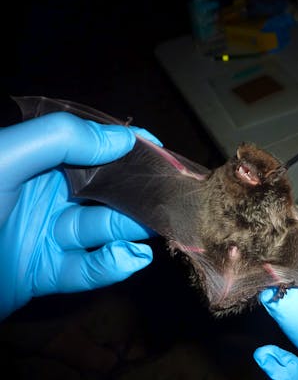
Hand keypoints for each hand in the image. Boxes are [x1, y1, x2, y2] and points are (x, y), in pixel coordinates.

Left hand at [0, 112, 160, 319]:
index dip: (123, 145)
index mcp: (33, 160)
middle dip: (134, 192)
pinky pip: (85, 268)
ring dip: (128, 230)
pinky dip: (110, 265)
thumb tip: (122, 138)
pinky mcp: (46, 272)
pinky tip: (129, 259)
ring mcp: (45, 234)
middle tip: (167, 196)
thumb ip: (61, 139)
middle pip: (101, 189)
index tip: (157, 148)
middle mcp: (44, 194)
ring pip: (99, 229)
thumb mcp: (4, 160)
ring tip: (152, 229)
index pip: (88, 146)